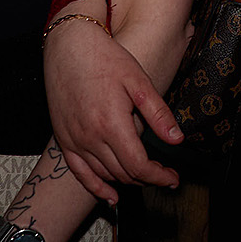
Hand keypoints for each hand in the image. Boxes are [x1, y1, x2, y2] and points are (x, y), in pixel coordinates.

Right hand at [45, 16, 182, 199]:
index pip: (139, 166)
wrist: (68, 46)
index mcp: (111, 124)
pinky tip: (110, 195)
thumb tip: (176, 139)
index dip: (159, 176)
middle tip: (165, 175)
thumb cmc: (105, 58)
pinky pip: (80, 173)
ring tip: (145, 177)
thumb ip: (158, 114)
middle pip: (123, 173)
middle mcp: (90, 137)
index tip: (173, 178)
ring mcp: (74, 140)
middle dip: (147, 179)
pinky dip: (96, 187)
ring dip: (127, 181)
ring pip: (105, 174)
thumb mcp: (139, 81)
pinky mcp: (64, 139)